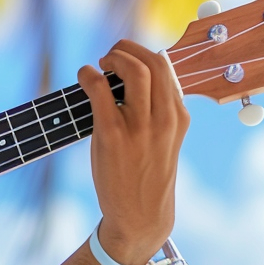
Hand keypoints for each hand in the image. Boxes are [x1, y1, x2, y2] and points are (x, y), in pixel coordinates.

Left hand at [77, 40, 189, 264]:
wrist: (140, 216)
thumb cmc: (147, 174)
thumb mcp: (165, 139)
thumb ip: (157, 110)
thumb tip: (133, 75)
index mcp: (179, 116)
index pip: (166, 67)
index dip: (142, 53)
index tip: (126, 59)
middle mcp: (165, 118)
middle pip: (153, 61)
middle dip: (127, 49)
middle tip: (110, 57)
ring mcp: (141, 127)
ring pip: (133, 70)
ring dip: (112, 58)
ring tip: (100, 65)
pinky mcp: (114, 135)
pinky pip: (100, 91)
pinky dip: (89, 75)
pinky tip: (84, 77)